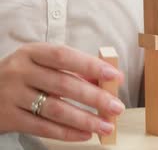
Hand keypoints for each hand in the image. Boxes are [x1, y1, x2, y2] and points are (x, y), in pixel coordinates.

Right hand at [0, 43, 124, 140]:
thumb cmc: (24, 75)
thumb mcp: (42, 64)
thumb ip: (72, 70)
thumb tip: (106, 80)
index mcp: (32, 52)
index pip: (64, 56)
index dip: (91, 65)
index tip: (115, 76)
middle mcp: (20, 71)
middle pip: (64, 85)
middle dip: (95, 97)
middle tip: (116, 107)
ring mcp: (12, 95)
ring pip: (55, 109)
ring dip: (85, 119)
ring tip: (106, 125)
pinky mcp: (8, 117)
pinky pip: (42, 127)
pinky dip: (67, 133)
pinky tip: (85, 134)